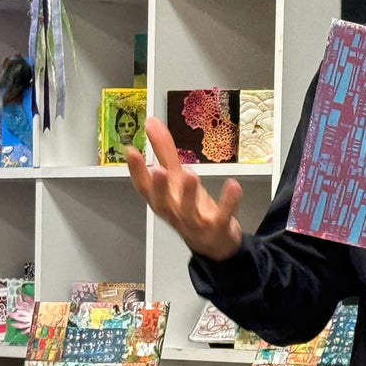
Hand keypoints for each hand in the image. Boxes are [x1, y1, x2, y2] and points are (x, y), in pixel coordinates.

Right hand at [125, 116, 242, 260]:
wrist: (215, 243)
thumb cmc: (191, 207)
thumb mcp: (177, 179)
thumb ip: (164, 151)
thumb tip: (151, 122)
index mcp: (163, 201)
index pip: (144, 188)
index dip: (136, 171)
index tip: (131, 151)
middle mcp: (176, 213)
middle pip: (163, 203)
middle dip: (159, 187)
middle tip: (158, 169)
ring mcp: (196, 223)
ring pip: (189, 211)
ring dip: (189, 194)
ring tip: (190, 174)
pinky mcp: (218, 227)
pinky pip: (223, 215)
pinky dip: (228, 201)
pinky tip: (233, 185)